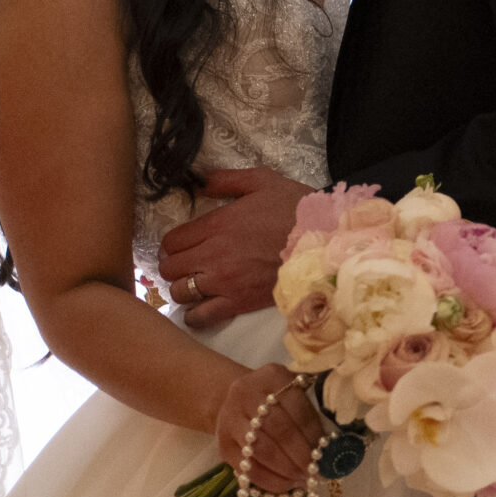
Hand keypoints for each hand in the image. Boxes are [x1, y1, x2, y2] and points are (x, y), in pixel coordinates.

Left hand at [160, 167, 309, 330]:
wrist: (326, 240)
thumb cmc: (295, 209)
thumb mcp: (262, 181)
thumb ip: (225, 179)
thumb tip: (197, 182)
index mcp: (216, 225)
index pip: (171, 241)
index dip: (175, 242)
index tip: (185, 243)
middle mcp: (213, 255)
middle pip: (169, 268)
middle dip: (175, 264)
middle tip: (189, 262)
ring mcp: (224, 282)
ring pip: (179, 292)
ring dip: (184, 287)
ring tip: (197, 283)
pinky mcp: (238, 303)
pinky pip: (200, 316)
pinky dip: (194, 314)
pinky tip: (202, 306)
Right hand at [213, 362, 327, 495]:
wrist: (233, 398)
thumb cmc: (276, 397)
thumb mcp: (293, 390)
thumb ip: (311, 412)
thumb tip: (333, 449)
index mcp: (272, 376)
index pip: (297, 408)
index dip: (314, 435)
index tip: (327, 454)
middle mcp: (246, 393)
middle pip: (278, 430)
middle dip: (301, 455)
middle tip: (315, 471)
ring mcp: (230, 419)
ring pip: (261, 451)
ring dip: (286, 470)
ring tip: (303, 480)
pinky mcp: (223, 445)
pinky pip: (247, 469)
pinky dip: (270, 481)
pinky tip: (286, 485)